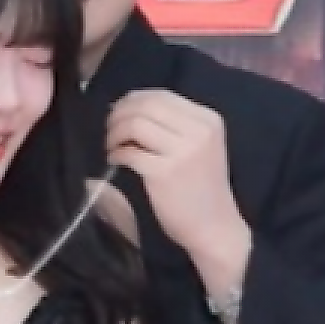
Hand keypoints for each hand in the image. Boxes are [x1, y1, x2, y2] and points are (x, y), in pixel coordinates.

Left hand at [105, 89, 242, 250]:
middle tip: (109, 128)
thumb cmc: (202, 188)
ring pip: (135, 124)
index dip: (133, 100)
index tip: (118, 111)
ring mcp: (183, 152)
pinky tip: (115, 161)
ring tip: (112, 146)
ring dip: (115, 133)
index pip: (162, 95)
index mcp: (208, 120)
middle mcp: (198, 131)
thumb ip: (174, 125)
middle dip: (119, 114)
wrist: (214, 227)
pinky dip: (116, 154)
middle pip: (146, 106)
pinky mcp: (165, 173)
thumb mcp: (199, 146)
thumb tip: (129, 107)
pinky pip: (130, 153)